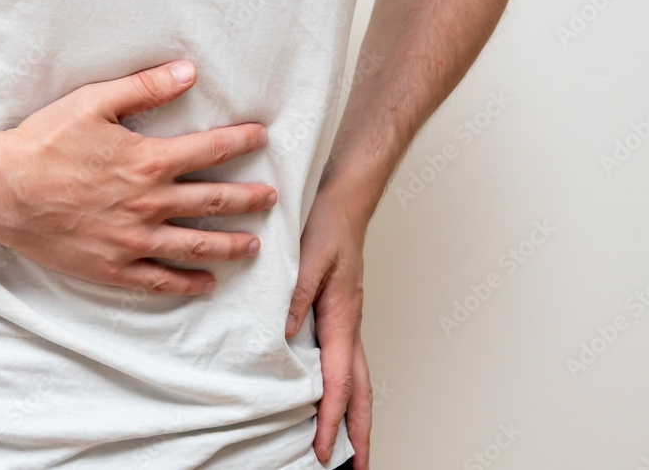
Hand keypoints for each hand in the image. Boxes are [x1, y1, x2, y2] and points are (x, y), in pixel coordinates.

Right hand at [0, 59, 277, 295]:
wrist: (1, 190)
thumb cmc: (44, 142)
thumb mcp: (94, 102)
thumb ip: (145, 88)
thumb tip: (189, 71)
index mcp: (149, 161)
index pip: (212, 149)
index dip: (242, 142)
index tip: (261, 139)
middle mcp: (149, 204)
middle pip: (214, 202)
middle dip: (248, 199)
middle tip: (270, 199)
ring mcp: (133, 241)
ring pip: (196, 245)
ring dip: (229, 245)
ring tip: (253, 246)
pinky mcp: (112, 267)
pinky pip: (159, 280)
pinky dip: (186, 283)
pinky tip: (205, 284)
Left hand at [286, 189, 371, 468]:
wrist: (343, 205)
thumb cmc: (328, 228)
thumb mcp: (309, 258)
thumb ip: (297, 296)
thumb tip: (287, 333)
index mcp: (342, 317)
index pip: (340, 380)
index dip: (333, 418)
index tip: (326, 449)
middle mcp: (350, 326)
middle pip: (361, 391)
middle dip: (360, 432)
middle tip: (357, 468)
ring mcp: (348, 323)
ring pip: (358, 381)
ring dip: (357, 416)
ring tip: (352, 448)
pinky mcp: (340, 316)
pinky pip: (348, 364)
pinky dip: (347, 391)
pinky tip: (335, 400)